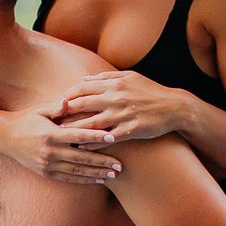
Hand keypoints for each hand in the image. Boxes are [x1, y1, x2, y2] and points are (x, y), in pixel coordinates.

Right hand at [0, 107, 119, 184]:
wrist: (5, 138)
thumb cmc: (26, 120)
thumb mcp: (40, 110)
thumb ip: (56, 107)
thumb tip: (67, 101)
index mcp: (51, 134)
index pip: (79, 136)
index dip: (97, 136)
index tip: (114, 137)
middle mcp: (50, 152)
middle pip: (82, 158)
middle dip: (103, 162)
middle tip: (120, 165)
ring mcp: (48, 164)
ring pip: (78, 171)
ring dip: (97, 173)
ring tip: (113, 175)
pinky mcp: (46, 173)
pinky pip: (69, 178)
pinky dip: (84, 180)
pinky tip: (98, 180)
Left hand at [54, 71, 188, 145]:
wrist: (174, 107)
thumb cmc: (151, 91)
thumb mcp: (129, 77)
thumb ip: (105, 77)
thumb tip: (84, 79)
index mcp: (114, 83)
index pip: (83, 88)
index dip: (67, 96)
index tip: (56, 104)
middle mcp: (115, 97)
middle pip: (82, 104)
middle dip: (64, 113)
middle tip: (50, 121)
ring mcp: (122, 114)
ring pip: (91, 123)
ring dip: (74, 130)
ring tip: (60, 136)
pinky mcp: (130, 130)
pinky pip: (106, 138)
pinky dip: (92, 143)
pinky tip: (82, 147)